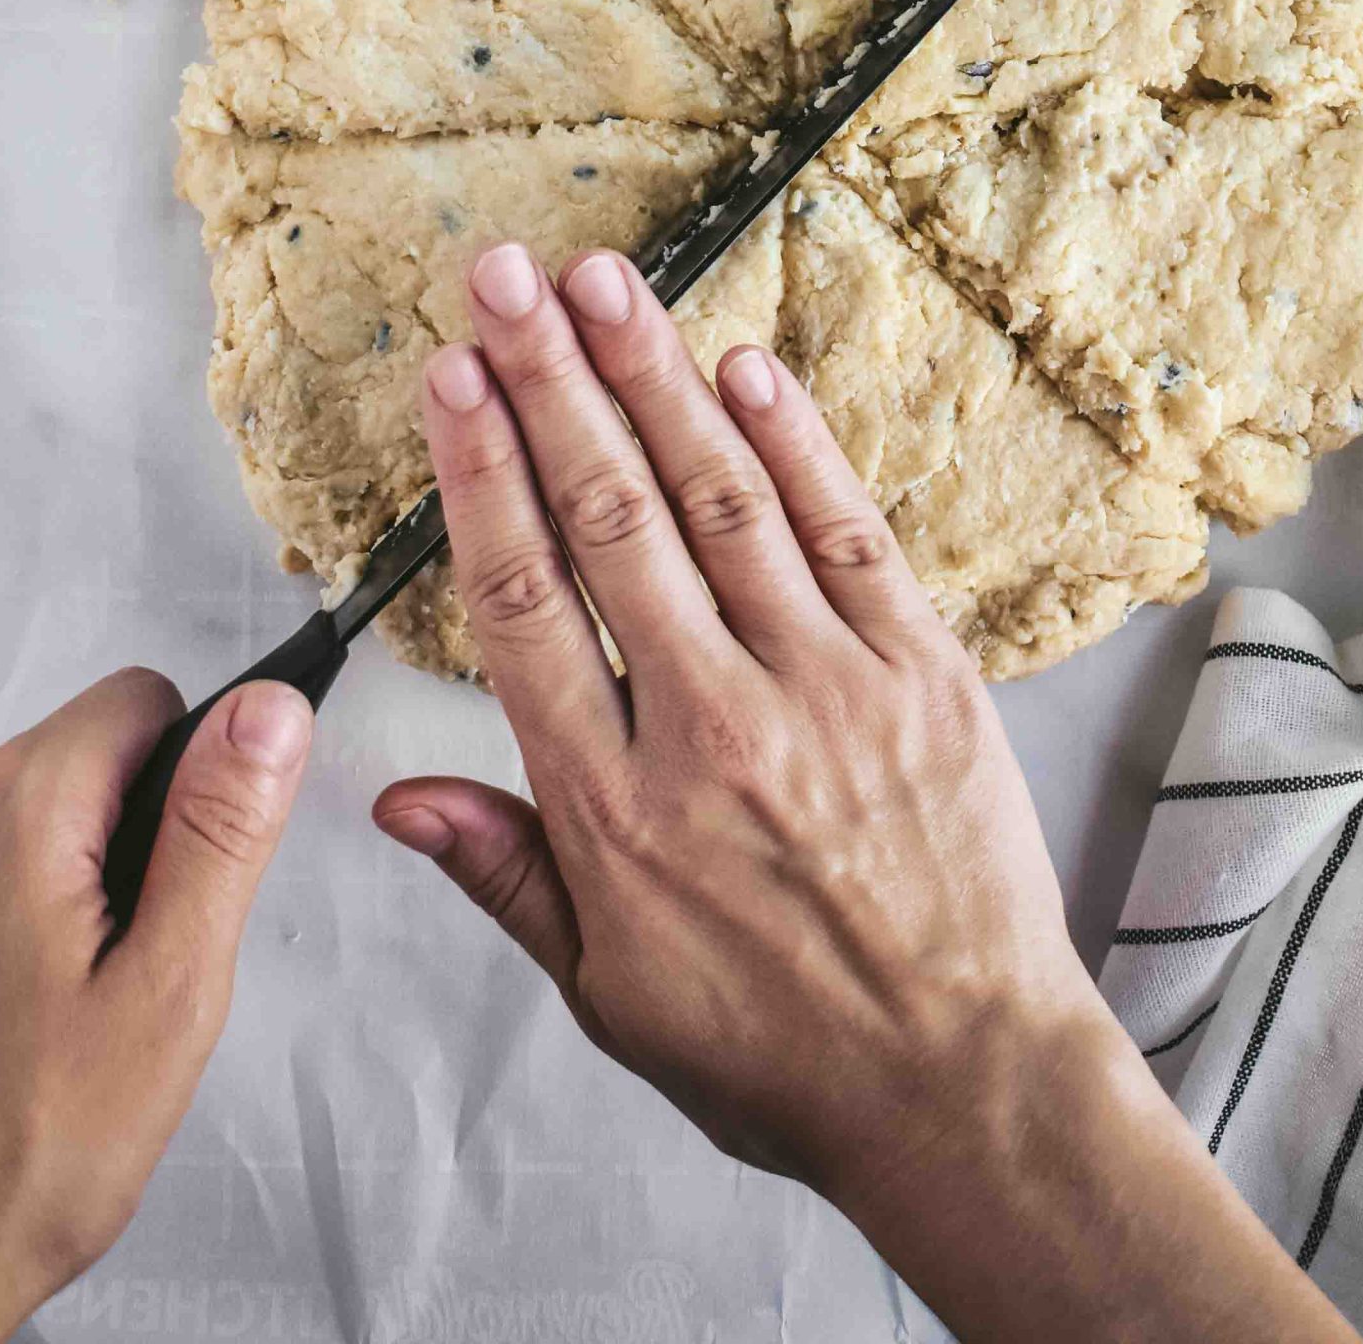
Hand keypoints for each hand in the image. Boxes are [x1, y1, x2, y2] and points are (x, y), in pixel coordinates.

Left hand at [0, 671, 312, 1343]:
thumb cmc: (21, 1162)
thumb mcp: (168, 995)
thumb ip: (218, 832)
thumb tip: (266, 710)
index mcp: (13, 812)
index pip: (140, 702)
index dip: (184, 784)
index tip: (169, 884)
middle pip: (64, 764)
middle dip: (102, 849)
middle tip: (101, 980)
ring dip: (26, 886)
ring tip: (26, 1014)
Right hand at [374, 246, 1357, 1343]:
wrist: (967, 1086)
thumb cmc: (778, 1050)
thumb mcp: (607, 994)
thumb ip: (504, 874)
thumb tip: (395, 791)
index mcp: (616, 808)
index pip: (524, 601)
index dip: (480, 474)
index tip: (449, 376)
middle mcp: (712, 727)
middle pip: (609, 518)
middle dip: (548, 380)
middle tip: (503, 276)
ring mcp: (826, 688)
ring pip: (720, 500)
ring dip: (654, 378)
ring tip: (601, 281)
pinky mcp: (921, 671)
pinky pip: (846, 532)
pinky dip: (793, 443)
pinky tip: (740, 365)